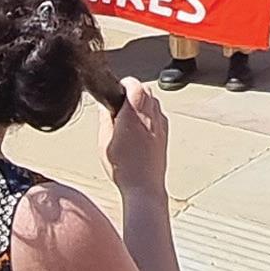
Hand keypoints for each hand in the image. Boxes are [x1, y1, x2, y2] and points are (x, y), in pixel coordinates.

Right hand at [102, 76, 169, 193]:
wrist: (144, 187)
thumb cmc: (123, 167)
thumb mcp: (104, 141)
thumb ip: (105, 118)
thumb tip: (105, 105)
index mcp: (135, 112)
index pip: (133, 83)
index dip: (123, 84)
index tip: (115, 91)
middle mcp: (151, 114)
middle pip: (145, 90)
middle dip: (132, 92)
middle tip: (119, 105)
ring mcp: (161, 124)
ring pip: (153, 101)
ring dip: (141, 103)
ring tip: (128, 118)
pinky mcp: (165, 134)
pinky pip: (158, 115)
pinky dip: (149, 115)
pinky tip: (138, 130)